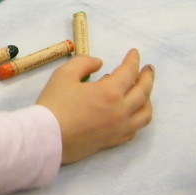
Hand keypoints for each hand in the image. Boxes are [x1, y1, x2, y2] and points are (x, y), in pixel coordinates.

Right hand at [36, 49, 154, 163]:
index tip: (134, 53)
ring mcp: (119, 128)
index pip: (129, 72)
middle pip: (143, 92)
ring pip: (145, 114)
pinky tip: (131, 114)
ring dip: (147, 100)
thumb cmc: (54, 104)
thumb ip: (84, 62)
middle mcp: (120, 111)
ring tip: (143, 92)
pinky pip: (134, 130)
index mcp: (110, 92)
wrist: (47, 137)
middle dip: (147, 77)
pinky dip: (137, 119)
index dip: (133, 60)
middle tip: (148, 69)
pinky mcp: (113, 141)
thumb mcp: (64, 74)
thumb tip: (98, 63)